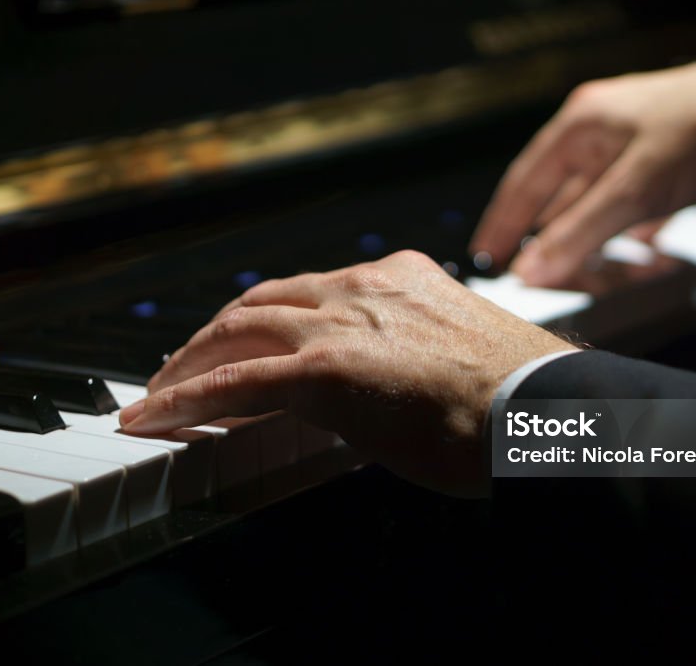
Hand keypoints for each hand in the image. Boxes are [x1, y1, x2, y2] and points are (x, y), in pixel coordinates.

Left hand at [119, 250, 575, 495]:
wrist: (543, 413)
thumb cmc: (519, 398)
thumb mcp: (459, 352)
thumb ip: (415, 351)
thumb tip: (396, 381)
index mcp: (399, 277)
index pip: (307, 290)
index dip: (263, 317)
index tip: (242, 339)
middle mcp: (362, 287)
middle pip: (260, 302)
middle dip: (214, 335)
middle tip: (184, 365)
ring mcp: (340, 323)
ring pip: (236, 333)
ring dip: (189, 364)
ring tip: (159, 392)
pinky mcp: (323, 371)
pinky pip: (232, 383)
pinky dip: (184, 399)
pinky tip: (152, 418)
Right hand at [470, 54, 695, 286]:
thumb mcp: (629, 192)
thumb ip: (576, 235)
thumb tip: (529, 273)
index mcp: (579, 126)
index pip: (523, 183)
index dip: (503, 225)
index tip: (487, 258)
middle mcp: (601, 132)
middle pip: (560, 197)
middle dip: (553, 240)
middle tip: (539, 275)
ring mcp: (635, 147)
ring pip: (599, 204)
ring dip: (595, 239)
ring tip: (588, 271)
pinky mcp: (666, 164)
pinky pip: (634, 205)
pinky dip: (631, 231)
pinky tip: (638, 250)